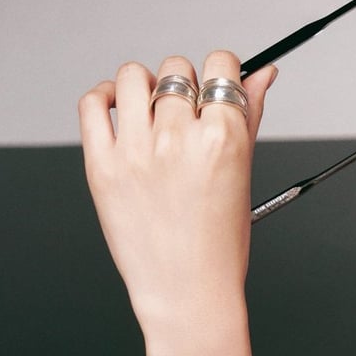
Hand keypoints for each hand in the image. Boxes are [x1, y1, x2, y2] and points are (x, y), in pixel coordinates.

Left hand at [78, 51, 275, 333]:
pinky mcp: (102, 166)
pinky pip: (92, 105)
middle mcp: (178, 139)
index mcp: (223, 138)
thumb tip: (263, 73)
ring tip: (149, 110)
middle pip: (177, 69)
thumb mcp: (244, 171)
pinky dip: (102, 97)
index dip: (220, 71)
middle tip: (184, 113)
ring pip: (133, 77)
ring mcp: (136, 152)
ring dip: (146, 86)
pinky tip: (116, 109)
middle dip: (184, 85)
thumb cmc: (220, 241)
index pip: (220, 65)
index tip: (215, 84)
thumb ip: (251, 114)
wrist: (186, 290)